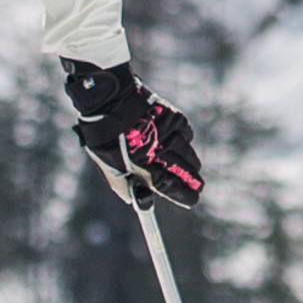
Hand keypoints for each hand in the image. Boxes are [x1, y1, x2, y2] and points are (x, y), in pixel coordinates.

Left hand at [64, 58, 204, 210]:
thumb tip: (134, 200)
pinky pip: (186, 133)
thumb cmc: (105, 139)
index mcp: (144, 167)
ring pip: (189, 153)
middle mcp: (160, 151)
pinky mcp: (174, 117)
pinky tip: (175, 139)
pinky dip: (184, 138)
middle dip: (193, 181)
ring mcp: (169, 133)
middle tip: (196, 185)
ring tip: (188, 164)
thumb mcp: (109, 168)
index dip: (186, 195)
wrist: (108, 102)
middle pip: (188, 172)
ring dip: (190, 161)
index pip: (173, 187)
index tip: (192, 199)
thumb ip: (123, 187)